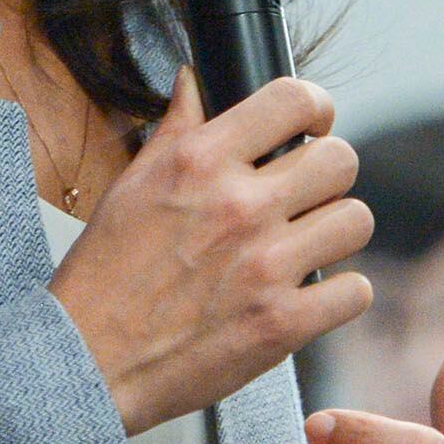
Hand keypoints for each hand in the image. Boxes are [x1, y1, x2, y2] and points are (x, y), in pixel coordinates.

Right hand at [50, 70, 373, 435]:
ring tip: (305, 245)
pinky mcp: (282, 324)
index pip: (294, 100)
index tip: (312, 127)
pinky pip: (354, 291)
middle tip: (304, 195)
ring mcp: (266, 266)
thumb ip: (175, 129)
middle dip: (327, 175)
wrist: (88, 360)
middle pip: (341, 160)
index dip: (315, 109)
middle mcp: (239, 205)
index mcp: (199, 161)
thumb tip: (193, 82)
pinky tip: (307, 293)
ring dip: (334, 232)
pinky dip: (337, 295)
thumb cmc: (103, 275)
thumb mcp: (130, 185)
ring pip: (356, 220)